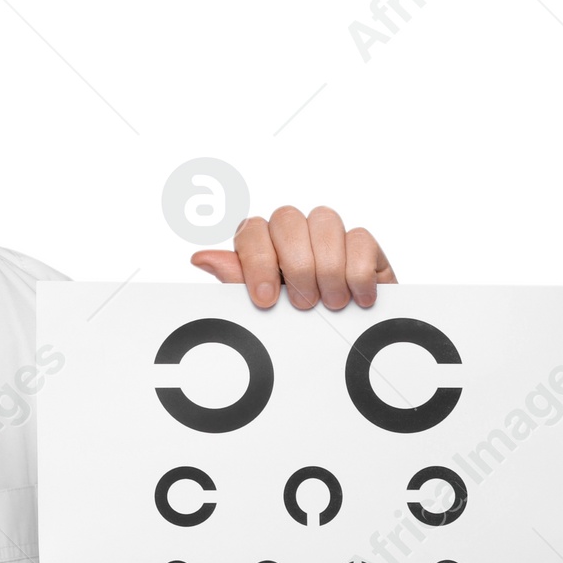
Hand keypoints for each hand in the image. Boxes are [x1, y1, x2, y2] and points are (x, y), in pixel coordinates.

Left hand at [192, 205, 395, 310]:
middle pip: (287, 219)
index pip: (251, 231)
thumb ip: (236, 281)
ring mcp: (328, 235)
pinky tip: (357, 298)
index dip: (257, 261)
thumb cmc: (294, 325)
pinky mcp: (362, 245)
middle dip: (296, 265)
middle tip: (303, 305)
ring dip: (328, 268)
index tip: (265, 299)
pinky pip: (361, 237)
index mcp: (261, 246)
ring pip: (324, 220)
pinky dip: (357, 271)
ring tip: (331, 304)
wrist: (343, 343)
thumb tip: (200, 258)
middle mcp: (293, 233)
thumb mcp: (261, 310)